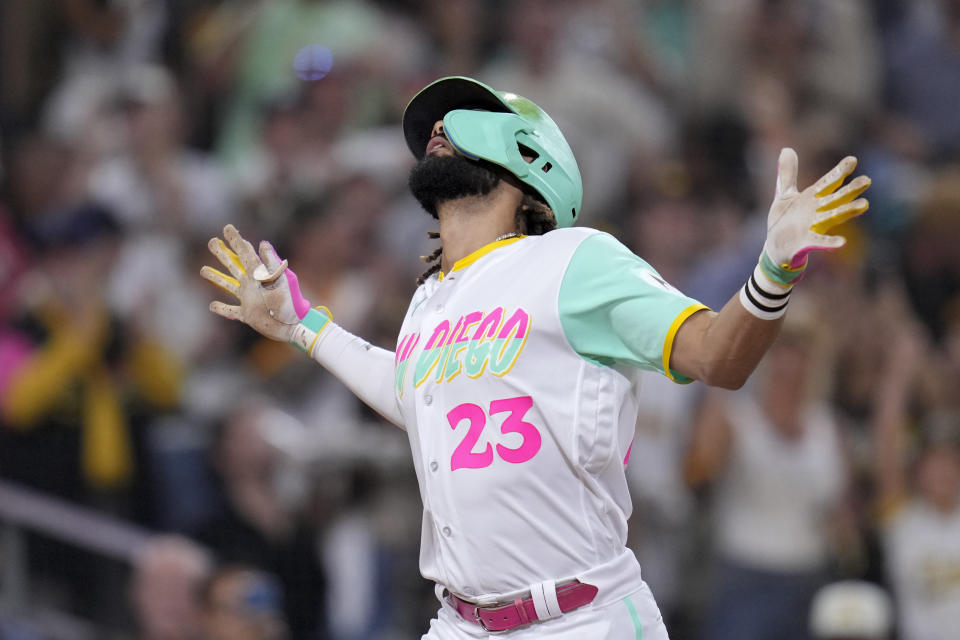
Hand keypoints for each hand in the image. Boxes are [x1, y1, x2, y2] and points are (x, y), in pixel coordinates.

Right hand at [201, 224, 311, 341]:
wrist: (293, 325)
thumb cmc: (289, 302)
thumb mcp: (281, 280)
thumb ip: (270, 263)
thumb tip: (262, 243)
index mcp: (259, 274)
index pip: (244, 253)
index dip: (236, 240)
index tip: (227, 228)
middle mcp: (251, 285)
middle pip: (232, 266)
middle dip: (222, 254)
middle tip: (211, 242)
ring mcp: (248, 299)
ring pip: (228, 285)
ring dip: (216, 277)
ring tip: (203, 270)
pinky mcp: (247, 315)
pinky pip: (231, 311)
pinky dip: (221, 308)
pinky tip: (212, 305)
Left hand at [762, 148, 869, 282]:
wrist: (775, 247)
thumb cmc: (784, 221)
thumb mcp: (784, 195)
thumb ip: (788, 174)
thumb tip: (787, 149)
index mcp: (812, 198)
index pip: (828, 182)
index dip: (839, 172)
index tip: (852, 160)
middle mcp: (816, 211)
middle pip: (836, 198)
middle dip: (851, 189)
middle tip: (867, 180)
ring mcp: (813, 226)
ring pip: (833, 216)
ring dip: (848, 210)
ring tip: (864, 205)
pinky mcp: (806, 241)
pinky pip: (819, 241)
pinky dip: (830, 241)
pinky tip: (842, 242)